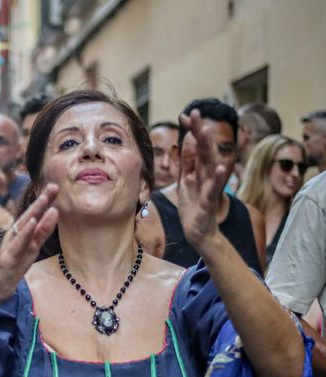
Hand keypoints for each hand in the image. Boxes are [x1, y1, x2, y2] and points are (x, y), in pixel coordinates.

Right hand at [0, 183, 59, 302]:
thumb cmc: (14, 267)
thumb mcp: (32, 248)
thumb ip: (41, 232)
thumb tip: (52, 214)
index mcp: (21, 233)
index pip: (35, 215)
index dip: (45, 201)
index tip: (56, 187)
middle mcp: (15, 235)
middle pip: (30, 215)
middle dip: (42, 201)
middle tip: (54, 186)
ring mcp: (11, 244)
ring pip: (24, 225)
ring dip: (34, 211)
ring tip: (45, 199)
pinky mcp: (9, 256)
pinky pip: (19, 241)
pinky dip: (25, 230)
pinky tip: (32, 220)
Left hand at [177, 110, 229, 251]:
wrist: (200, 234)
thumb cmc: (194, 207)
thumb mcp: (185, 182)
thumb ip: (186, 164)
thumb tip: (185, 143)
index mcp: (199, 171)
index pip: (195, 147)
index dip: (191, 131)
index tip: (185, 114)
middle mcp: (206, 176)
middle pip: (204, 150)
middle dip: (199, 131)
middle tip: (195, 113)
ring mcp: (209, 188)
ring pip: (210, 165)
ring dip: (208, 148)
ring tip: (205, 131)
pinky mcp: (209, 202)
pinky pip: (214, 189)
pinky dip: (218, 178)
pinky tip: (221, 167)